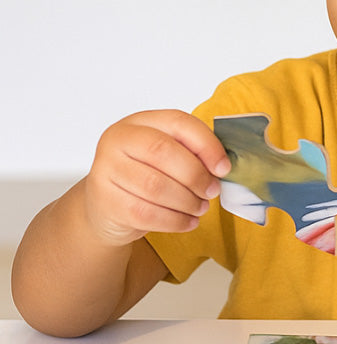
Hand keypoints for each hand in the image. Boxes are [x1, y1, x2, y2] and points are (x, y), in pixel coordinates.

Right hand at [84, 110, 230, 245]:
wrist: (108, 206)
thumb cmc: (146, 174)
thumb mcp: (167, 154)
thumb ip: (192, 152)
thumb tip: (222, 166)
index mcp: (139, 122)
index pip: (178, 122)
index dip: (206, 144)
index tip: (224, 168)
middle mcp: (117, 140)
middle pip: (163, 152)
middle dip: (196, 176)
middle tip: (212, 191)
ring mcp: (106, 170)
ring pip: (155, 186)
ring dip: (187, 202)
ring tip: (201, 207)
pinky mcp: (106, 202)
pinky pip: (147, 214)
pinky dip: (175, 221)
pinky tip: (188, 221)